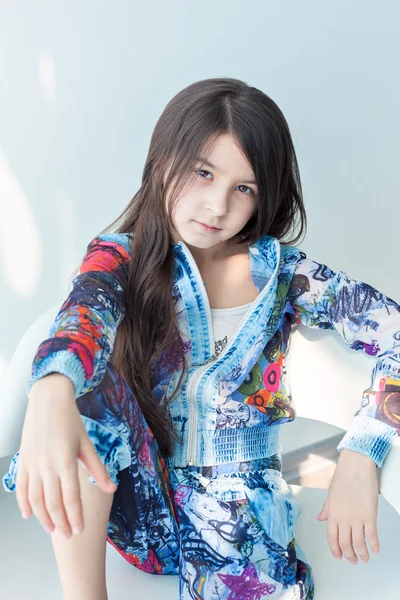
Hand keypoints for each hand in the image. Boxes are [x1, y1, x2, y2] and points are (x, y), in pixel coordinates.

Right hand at [15, 373, 116, 538]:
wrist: (48, 399)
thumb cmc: (70, 420)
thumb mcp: (86, 443)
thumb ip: (97, 468)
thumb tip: (112, 488)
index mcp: (66, 460)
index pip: (71, 497)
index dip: (76, 516)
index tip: (80, 530)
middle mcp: (47, 465)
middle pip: (53, 502)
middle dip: (61, 522)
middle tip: (68, 536)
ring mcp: (33, 463)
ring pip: (36, 498)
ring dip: (43, 517)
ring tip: (52, 529)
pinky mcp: (23, 460)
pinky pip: (21, 487)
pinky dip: (24, 503)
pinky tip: (29, 515)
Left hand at [316, 448, 379, 564]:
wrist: (356, 464)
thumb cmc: (344, 475)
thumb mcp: (331, 493)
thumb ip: (327, 508)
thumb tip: (320, 518)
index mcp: (332, 512)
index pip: (331, 538)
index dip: (335, 550)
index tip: (339, 556)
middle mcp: (343, 518)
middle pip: (345, 544)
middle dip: (349, 555)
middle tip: (353, 560)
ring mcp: (357, 517)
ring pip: (359, 544)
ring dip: (362, 554)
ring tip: (365, 559)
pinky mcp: (370, 515)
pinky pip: (372, 535)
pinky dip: (374, 545)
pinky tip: (375, 549)